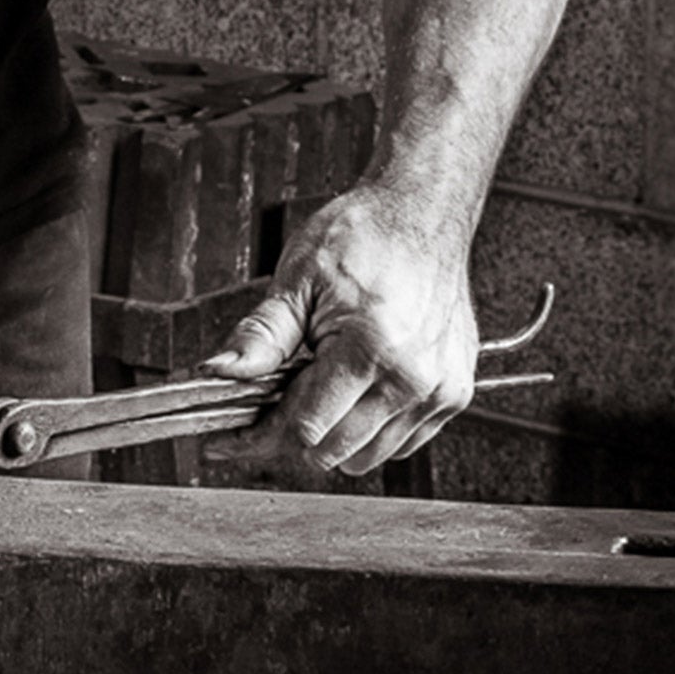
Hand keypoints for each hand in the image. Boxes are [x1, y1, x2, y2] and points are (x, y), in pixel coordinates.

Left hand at [196, 190, 480, 474]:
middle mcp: (412, 378)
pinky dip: (372, 430)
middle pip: (333, 451)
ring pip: (368, 457)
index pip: (304, 427)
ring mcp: (439, 390)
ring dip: (335, 434)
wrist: (423, 215)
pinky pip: (402, 442)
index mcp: (370, 349)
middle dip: (294, 433)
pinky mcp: (454, 394)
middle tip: (275, 400)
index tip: (230, 437)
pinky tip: (357, 389)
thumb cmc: (365, 237)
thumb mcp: (299, 281)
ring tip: (322, 384)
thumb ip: (261, 337)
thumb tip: (220, 374)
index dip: (258, 435)